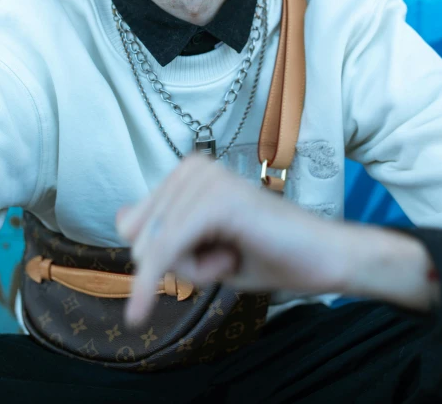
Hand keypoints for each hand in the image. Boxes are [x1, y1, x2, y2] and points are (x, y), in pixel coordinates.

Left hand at [116, 153, 345, 325]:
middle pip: (139, 239)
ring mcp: (205, 179)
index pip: (134, 226)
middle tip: (228, 253)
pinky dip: (178, 275)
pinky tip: (223, 267)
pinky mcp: (218, 200)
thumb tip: (120, 218)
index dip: (165, 255)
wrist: (321, 259)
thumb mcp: (200, 247)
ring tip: (237, 252)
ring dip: (194, 270)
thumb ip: (161, 231)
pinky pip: (170, 249)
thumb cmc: (265, 253)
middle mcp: (192, 166)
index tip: (211, 251)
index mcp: (186, 172)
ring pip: (155, 249)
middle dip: (178, 264)